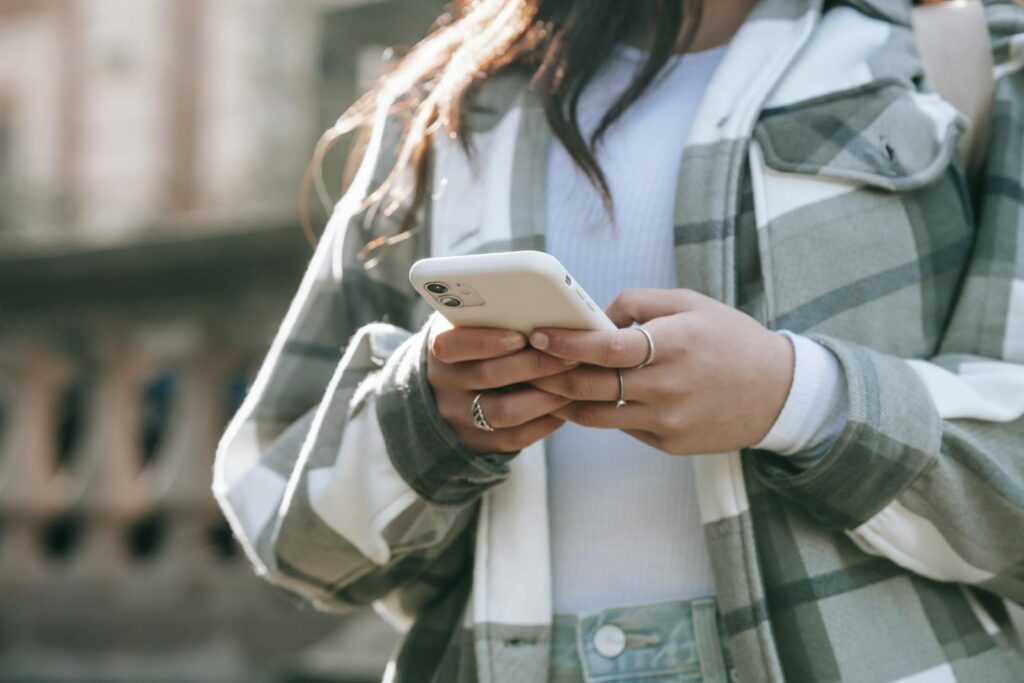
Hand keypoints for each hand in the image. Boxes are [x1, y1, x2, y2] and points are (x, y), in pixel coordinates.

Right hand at [427, 318, 575, 452]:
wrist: (448, 390)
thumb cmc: (475, 345)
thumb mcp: (470, 326)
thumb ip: (492, 317)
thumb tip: (541, 307)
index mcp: (440, 348)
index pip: (453, 345)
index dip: (487, 341)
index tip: (522, 336)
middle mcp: (443, 384)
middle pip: (487, 376)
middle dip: (534, 365)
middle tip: (570, 357)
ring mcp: (457, 417)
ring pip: (503, 412)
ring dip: (544, 398)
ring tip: (572, 384)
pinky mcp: (476, 443)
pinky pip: (513, 438)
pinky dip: (544, 423)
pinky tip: (564, 408)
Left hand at [528, 289, 793, 455]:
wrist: (778, 393)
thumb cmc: (730, 338)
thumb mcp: (690, 303)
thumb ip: (637, 303)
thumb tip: (594, 317)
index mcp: (673, 344)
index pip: (606, 348)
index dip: (567, 343)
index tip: (538, 335)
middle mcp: (667, 387)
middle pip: (590, 386)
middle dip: (550, 375)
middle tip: (525, 363)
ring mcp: (667, 420)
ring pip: (595, 416)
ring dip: (564, 400)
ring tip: (543, 384)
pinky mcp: (668, 443)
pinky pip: (620, 428)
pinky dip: (599, 413)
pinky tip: (584, 399)